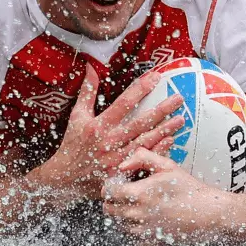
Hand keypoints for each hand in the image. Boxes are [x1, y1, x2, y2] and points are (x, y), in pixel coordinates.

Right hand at [37, 65, 184, 200]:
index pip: (124, 102)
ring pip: (146, 141)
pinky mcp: (122, 172)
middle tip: (179, 98)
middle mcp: (110, 141)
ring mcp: (117, 158)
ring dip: (164, 130)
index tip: (156, 77)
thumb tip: (91, 68)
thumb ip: (87, 92)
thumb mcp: (77, 116)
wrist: (65, 178)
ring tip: (181, 119)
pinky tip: (171, 141)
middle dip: (161, 109)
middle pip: (141, 122)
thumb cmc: (72, 144)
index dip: (141, 89)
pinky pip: (143, 159)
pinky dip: (158, 150)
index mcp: (99, 125)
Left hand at [102, 147, 238, 245]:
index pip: (108, 192)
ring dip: (121, 215)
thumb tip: (122, 165)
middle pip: (109, 209)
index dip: (110, 186)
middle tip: (124, 193)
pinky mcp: (150, 242)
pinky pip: (130, 237)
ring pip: (118, 224)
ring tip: (135, 205)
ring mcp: (143, 231)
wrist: (209, 213)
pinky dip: (132, 228)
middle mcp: (138, 214)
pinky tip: (144, 219)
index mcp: (139, 194)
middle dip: (112, 200)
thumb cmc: (189, 188)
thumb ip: (142, 158)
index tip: (118, 182)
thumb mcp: (167, 166)